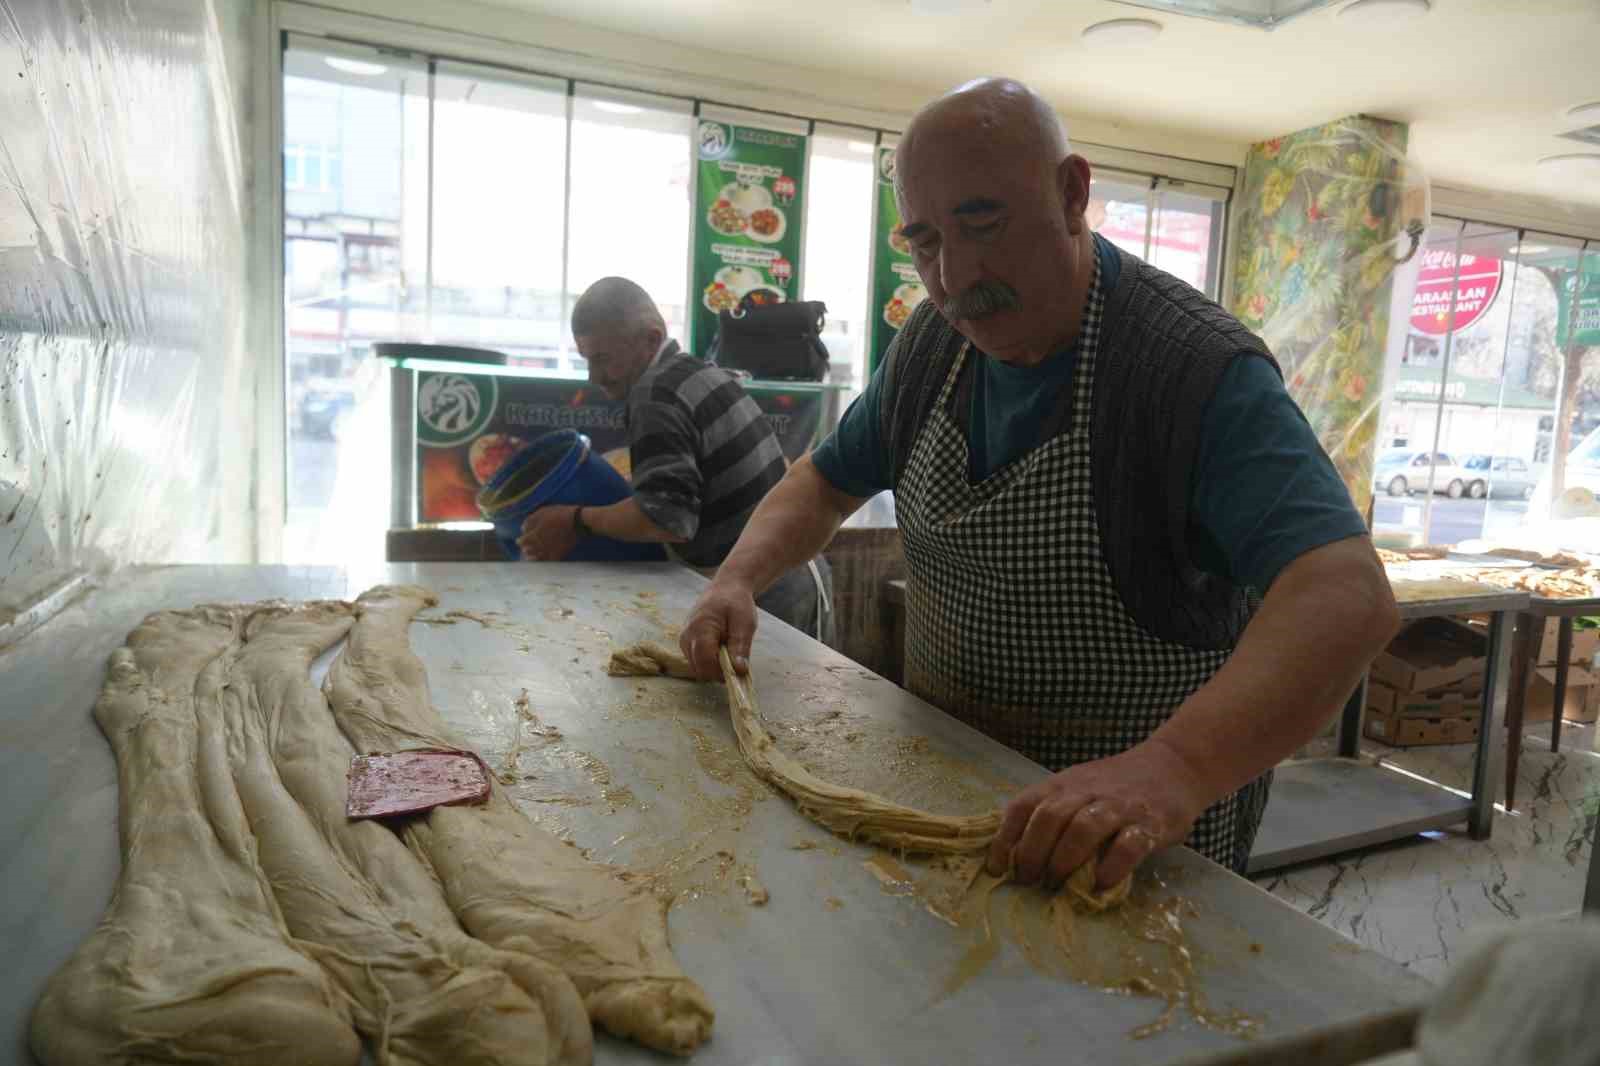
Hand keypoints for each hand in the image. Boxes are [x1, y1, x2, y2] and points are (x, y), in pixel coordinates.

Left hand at [517, 506, 578, 561]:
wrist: (576, 521)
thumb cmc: (558, 514)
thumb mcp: (542, 512)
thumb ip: (530, 521)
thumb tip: (522, 529)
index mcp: (534, 534)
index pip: (523, 542)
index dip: (520, 542)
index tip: (518, 541)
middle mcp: (540, 545)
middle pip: (529, 551)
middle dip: (525, 550)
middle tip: (524, 550)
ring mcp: (549, 550)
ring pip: (537, 557)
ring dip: (532, 557)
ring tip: (530, 557)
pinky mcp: (559, 553)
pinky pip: (548, 560)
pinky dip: (544, 561)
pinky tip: (542, 560)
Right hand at [680, 579, 757, 680]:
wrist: (726, 589)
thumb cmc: (736, 603)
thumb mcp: (745, 623)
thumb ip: (740, 647)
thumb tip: (739, 670)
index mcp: (700, 628)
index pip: (705, 662)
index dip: (722, 672)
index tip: (739, 670)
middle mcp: (687, 637)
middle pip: (699, 669)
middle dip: (719, 672)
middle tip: (737, 661)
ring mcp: (684, 641)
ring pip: (698, 669)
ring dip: (714, 668)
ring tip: (729, 651)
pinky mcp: (686, 644)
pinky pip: (697, 663)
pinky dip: (710, 663)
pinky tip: (721, 650)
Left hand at [986, 739, 1212, 890]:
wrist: (1174, 766)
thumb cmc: (1115, 785)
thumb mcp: (1076, 788)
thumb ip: (1052, 812)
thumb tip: (1015, 856)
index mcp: (1062, 784)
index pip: (1023, 806)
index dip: (1005, 838)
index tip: (997, 868)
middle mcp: (1086, 791)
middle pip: (1048, 818)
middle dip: (1032, 854)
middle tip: (1029, 882)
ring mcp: (1119, 806)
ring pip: (1083, 829)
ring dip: (1064, 860)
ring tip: (1058, 885)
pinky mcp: (1150, 823)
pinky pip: (1127, 846)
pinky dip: (1110, 868)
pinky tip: (1100, 885)